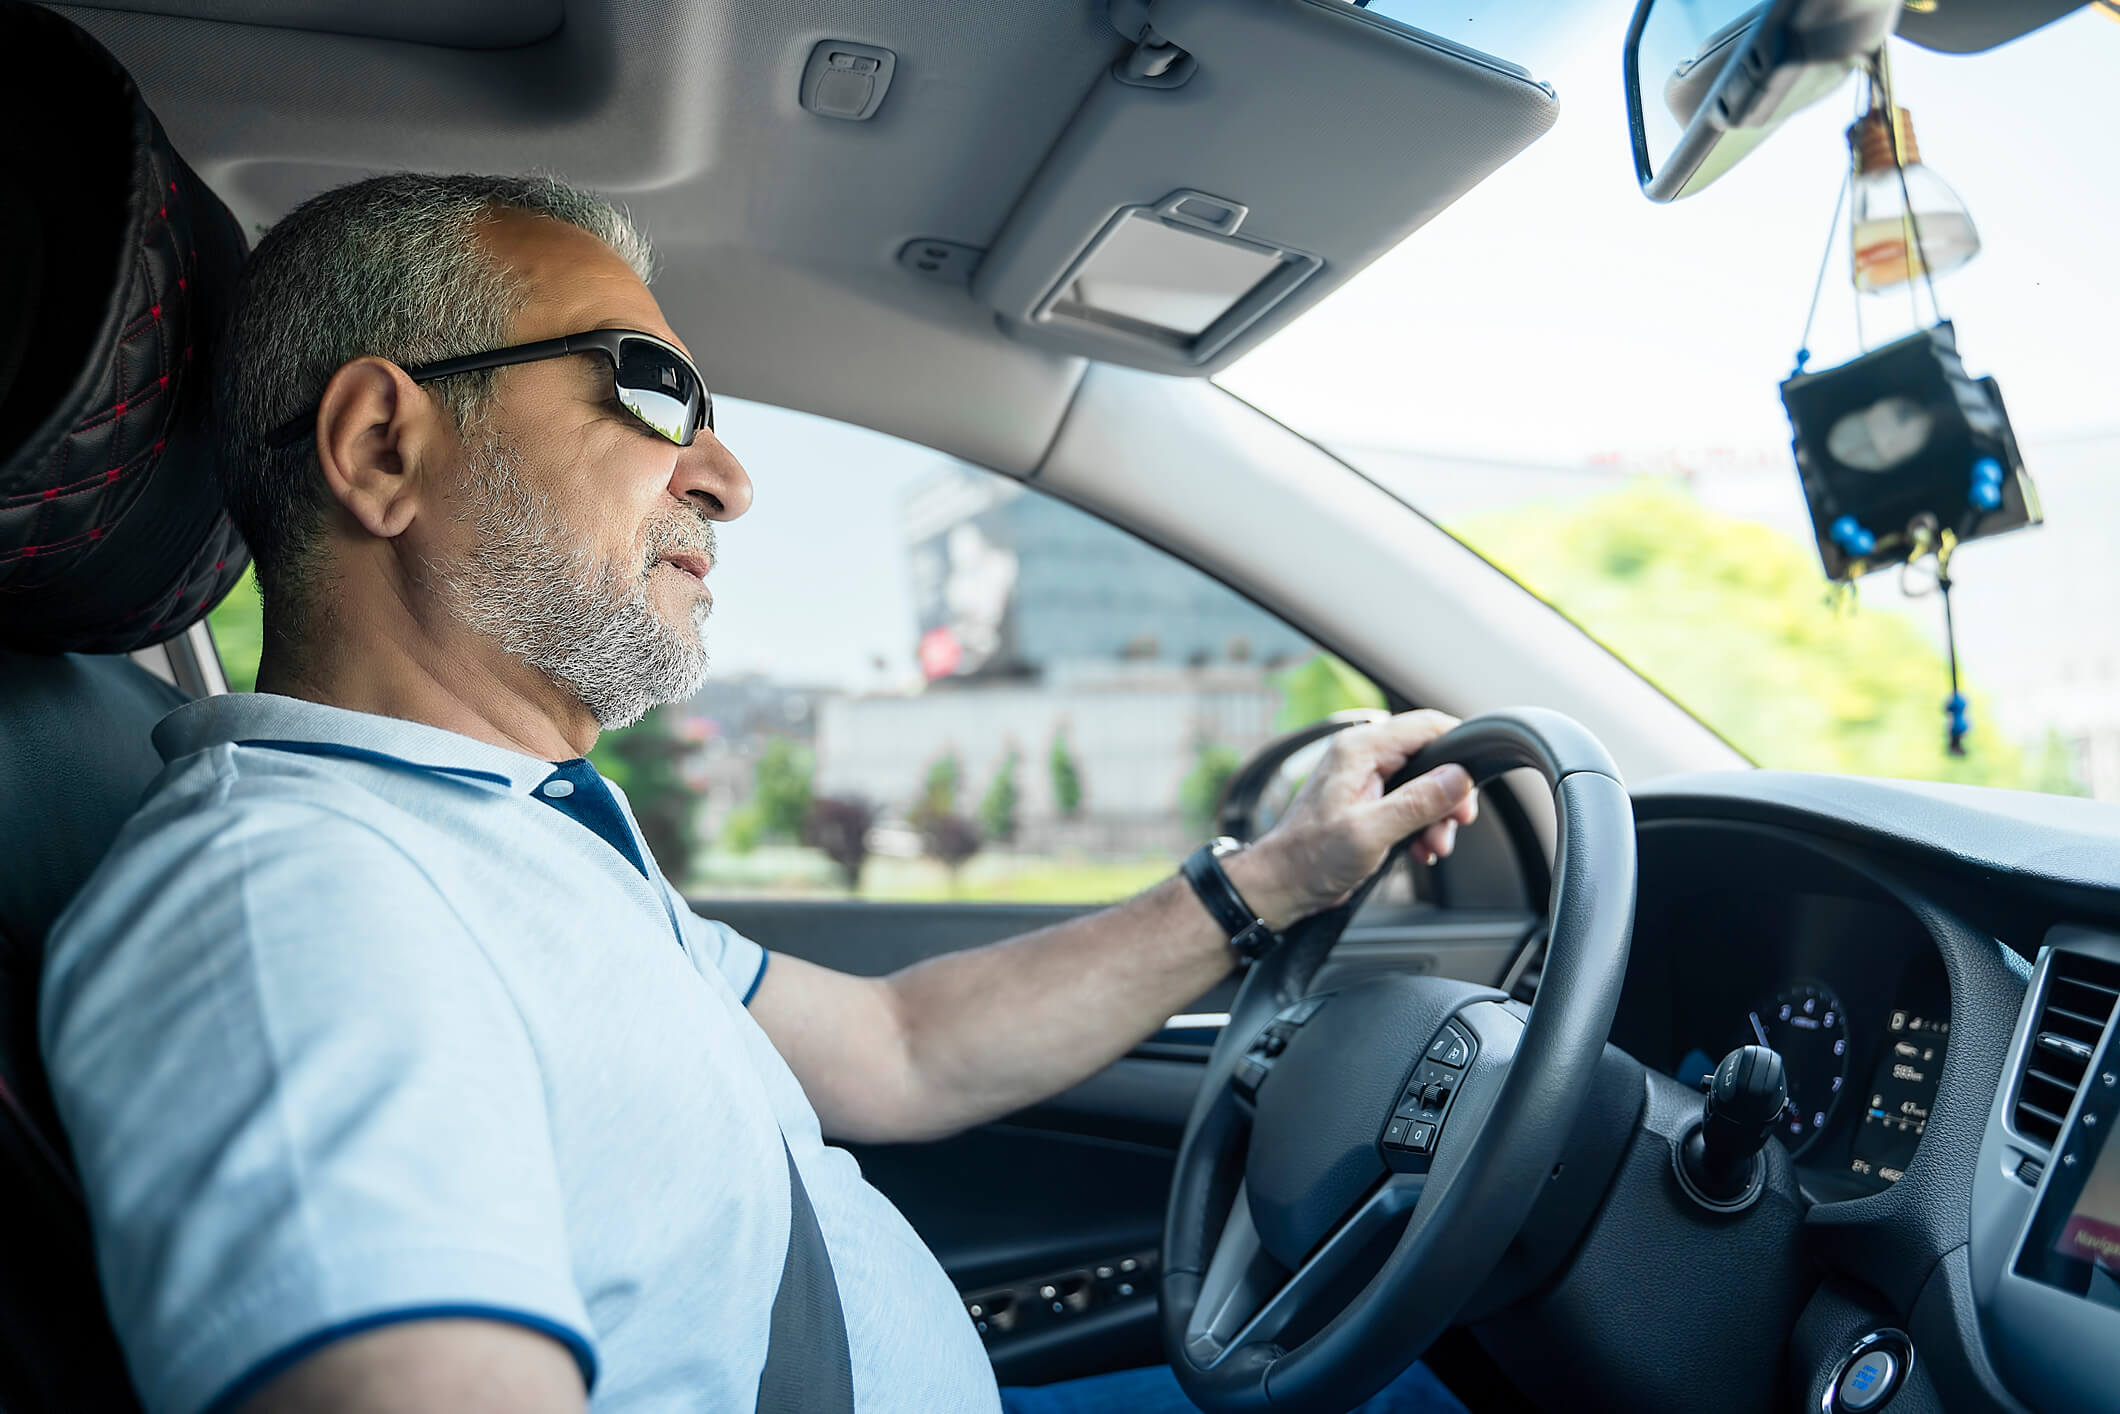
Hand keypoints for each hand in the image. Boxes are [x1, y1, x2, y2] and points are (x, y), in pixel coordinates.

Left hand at [1223, 711, 1477, 930]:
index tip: (1472, 787)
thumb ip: (1416, 803)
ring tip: (1433, 846)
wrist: (1283, 884)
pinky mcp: (1368, 799)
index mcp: (1360, 749)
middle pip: (1431, 755)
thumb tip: (1459, 778)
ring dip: (1437, 816)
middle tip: (1454, 826)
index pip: (1427, 725)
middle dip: (1449, 795)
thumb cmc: (1311, 858)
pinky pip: (1410, 800)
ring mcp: (1365, 776)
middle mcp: (1363, 755)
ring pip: (1424, 782)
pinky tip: (1420, 848)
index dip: (1459, 752)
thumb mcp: (1370, 832)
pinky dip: (1422, 824)